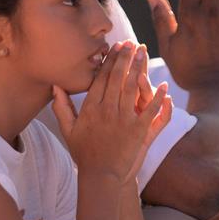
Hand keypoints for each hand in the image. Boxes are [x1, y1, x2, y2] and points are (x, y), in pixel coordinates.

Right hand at [52, 42, 172, 184]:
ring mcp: (124, 119)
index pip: (101, 78)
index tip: (115, 47)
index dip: (110, 61)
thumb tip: (56, 86)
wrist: (101, 177)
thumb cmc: (84, 154)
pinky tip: (163, 85)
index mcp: (91, 108)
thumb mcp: (68, 130)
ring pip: (132, 87)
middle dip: (125, 57)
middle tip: (131, 43)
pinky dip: (158, 97)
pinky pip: (150, 109)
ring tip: (143, 53)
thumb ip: (61, 107)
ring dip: (139, 68)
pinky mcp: (138, 131)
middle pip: (117, 77)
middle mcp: (107, 110)